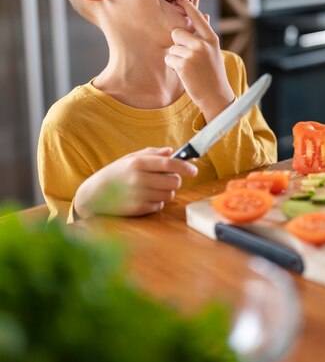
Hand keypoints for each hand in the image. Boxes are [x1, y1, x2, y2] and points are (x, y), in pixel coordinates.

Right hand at [73, 147, 197, 218]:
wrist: (93, 196)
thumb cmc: (114, 174)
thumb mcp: (130, 158)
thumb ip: (152, 153)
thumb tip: (171, 151)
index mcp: (138, 163)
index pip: (169, 164)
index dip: (185, 167)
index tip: (194, 170)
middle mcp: (139, 179)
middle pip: (174, 181)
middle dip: (175, 180)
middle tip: (166, 179)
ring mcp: (138, 195)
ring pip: (169, 195)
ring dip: (166, 192)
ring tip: (153, 187)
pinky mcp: (137, 209)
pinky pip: (159, 205)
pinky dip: (156, 202)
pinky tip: (144, 197)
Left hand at [164, 0, 234, 121]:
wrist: (216, 95)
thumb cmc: (213, 73)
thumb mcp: (214, 51)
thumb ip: (205, 35)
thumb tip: (204, 15)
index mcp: (211, 39)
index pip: (198, 19)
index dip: (189, 8)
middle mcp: (203, 44)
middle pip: (176, 32)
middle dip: (177, 43)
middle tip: (186, 55)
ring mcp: (193, 54)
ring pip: (172, 48)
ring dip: (175, 58)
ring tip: (188, 68)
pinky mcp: (184, 65)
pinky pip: (169, 59)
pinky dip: (173, 67)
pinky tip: (184, 74)